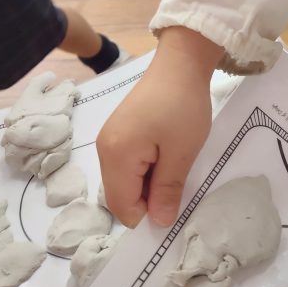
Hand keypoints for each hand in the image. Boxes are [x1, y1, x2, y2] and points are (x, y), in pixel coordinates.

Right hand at [97, 27, 223, 227]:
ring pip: (124, 180)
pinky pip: (127, 164)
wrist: (180, 63)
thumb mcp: (182, 152)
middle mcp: (104, 149)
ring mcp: (108, 138)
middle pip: (120, 195)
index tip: (174, 207)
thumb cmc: (183, 106)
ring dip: (148, 184)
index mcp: (116, 156)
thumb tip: (159, 223)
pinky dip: (145, 169)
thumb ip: (167, 190)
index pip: (123, 207)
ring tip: (175, 169)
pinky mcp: (118, 131)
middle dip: (147, 200)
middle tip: (179, 188)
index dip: (148, 216)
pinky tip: (166, 157)